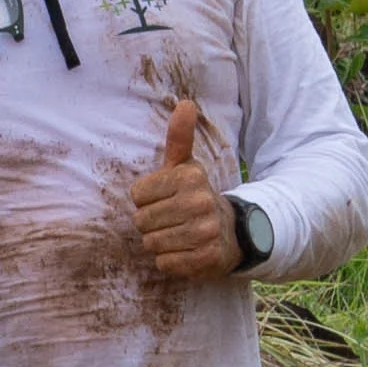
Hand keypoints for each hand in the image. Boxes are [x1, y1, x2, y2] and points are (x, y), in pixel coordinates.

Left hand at [122, 92, 246, 282]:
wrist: (229, 233)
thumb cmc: (194, 196)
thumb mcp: (186, 166)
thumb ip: (179, 137)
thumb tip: (185, 102)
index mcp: (190, 177)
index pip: (137, 196)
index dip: (145, 201)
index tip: (165, 199)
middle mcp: (200, 203)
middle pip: (142, 222)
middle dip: (151, 224)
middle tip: (171, 220)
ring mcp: (205, 232)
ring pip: (152, 244)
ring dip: (159, 243)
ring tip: (177, 235)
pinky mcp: (207, 259)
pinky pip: (165, 264)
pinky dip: (170, 261)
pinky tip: (185, 252)